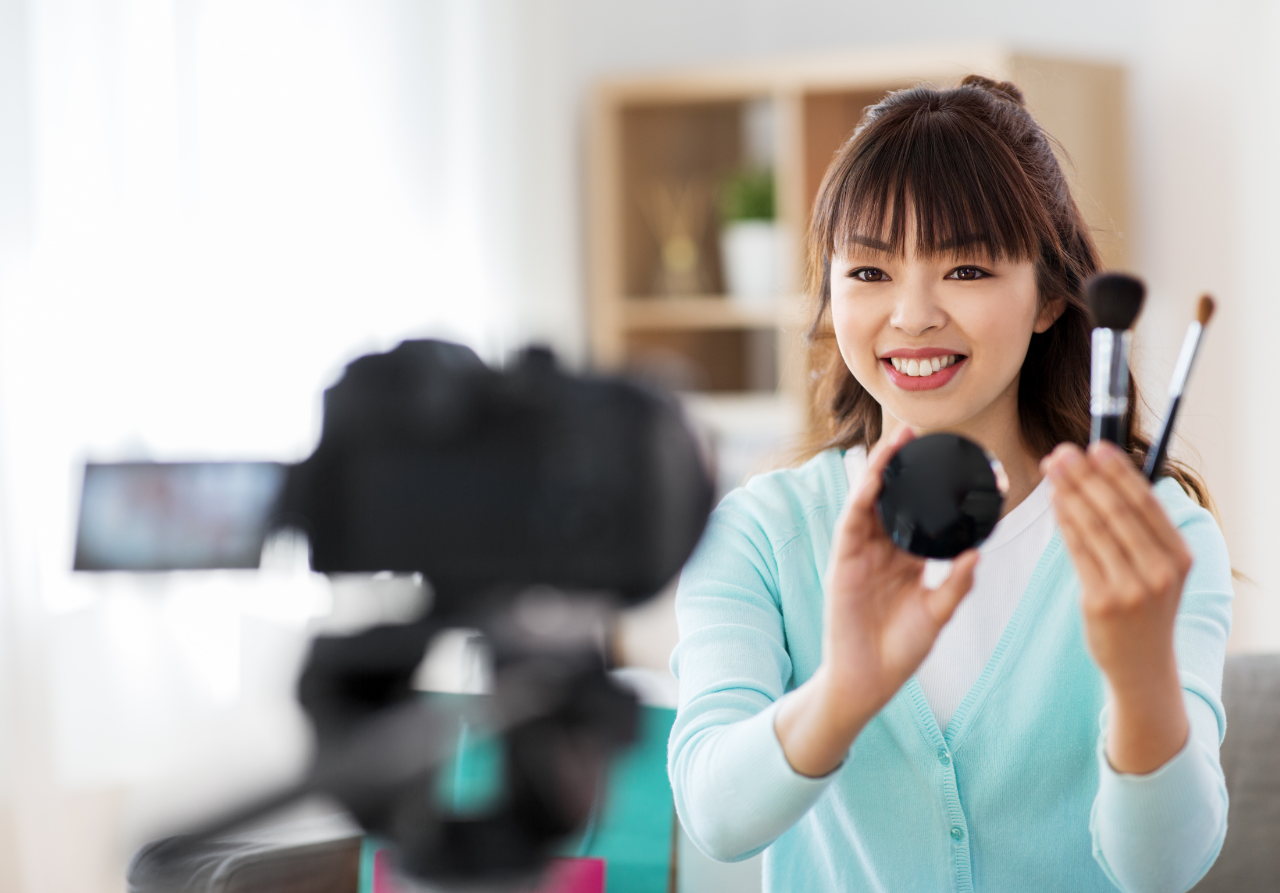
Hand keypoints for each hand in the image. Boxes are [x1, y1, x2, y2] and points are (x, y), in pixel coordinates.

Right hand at [776, 425, 977, 776]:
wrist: (867, 682)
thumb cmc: (899, 652)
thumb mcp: (936, 615)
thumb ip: (955, 585)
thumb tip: (977, 553)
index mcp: (907, 560)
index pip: (921, 513)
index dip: (933, 487)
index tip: (955, 461)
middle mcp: (882, 551)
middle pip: (893, 498)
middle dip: (902, 465)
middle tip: (919, 431)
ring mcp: (860, 554)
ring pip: (870, 502)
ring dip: (881, 470)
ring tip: (897, 441)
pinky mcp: (842, 562)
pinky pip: (852, 523)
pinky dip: (861, 499)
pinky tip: (873, 478)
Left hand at [1041, 441, 1190, 772]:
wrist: (1143, 668)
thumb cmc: (1145, 611)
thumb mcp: (1160, 571)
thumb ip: (1142, 532)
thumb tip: (1107, 481)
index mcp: (1180, 556)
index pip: (1145, 503)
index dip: (1117, 471)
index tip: (1095, 447)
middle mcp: (1160, 571)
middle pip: (1116, 510)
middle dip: (1086, 476)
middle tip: (1062, 452)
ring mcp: (1132, 588)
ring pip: (1094, 528)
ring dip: (1069, 493)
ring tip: (1052, 470)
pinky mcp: (1102, 602)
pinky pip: (1078, 553)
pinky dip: (1064, 523)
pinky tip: (1054, 503)